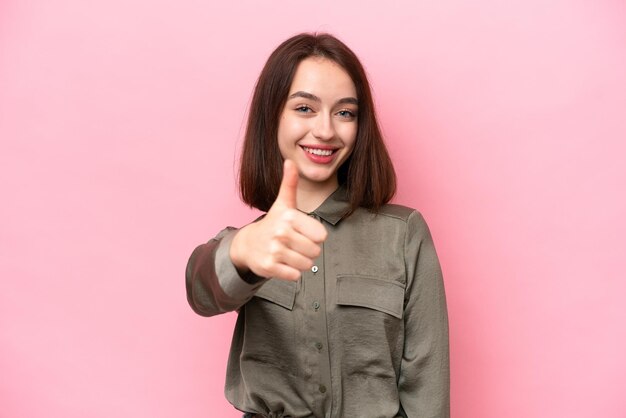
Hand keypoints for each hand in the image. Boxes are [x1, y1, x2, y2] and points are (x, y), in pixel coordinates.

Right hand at [230, 160, 327, 280]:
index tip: (303, 232)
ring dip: (301, 262)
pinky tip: (282, 263)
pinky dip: (292, 272)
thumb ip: (290, 183)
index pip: (322, 235)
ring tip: (289, 253)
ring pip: (307, 265)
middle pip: (316, 251)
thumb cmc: (273, 223)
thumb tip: (290, 161)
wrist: (248, 243)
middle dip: (308, 250)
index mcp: (289, 217)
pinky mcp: (269, 267)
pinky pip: (295, 275)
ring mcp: (274, 251)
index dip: (315, 236)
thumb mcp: (283, 203)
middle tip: (295, 244)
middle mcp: (281, 233)